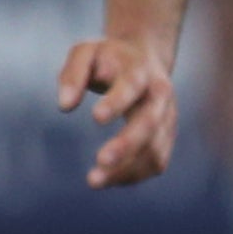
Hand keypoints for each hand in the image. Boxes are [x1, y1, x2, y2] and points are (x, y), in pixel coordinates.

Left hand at [58, 33, 177, 186]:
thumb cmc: (109, 58)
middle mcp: (160, 94)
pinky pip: (156, 162)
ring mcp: (168, 118)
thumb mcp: (86, 52)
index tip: (96, 118)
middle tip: (100, 161)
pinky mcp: (167, 137)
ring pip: (155, 148)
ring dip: (128, 168)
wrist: (145, 58)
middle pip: (150, 122)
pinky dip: (134, 175)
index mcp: (140, 70)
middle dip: (127, 143)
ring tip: (93, 181)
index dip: (117, 101)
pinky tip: (109, 179)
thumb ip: (73, 74)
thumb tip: (65, 106)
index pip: (132, 85)